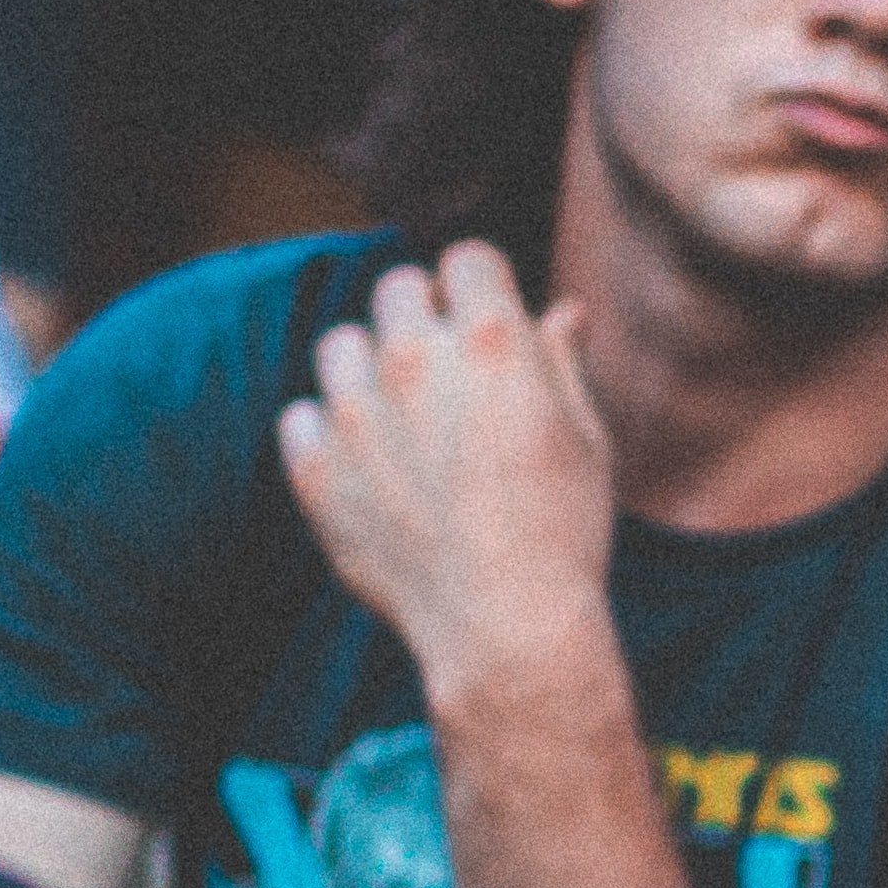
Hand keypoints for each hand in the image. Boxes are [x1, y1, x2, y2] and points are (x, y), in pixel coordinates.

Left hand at [274, 243, 619, 699]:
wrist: (506, 629)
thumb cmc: (563, 533)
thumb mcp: (584, 440)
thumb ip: (560, 365)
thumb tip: (560, 312)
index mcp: (492, 344)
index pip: (467, 258)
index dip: (481, 287)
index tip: (487, 321)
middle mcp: (415, 362)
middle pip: (397, 289)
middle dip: (422, 317)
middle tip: (448, 374)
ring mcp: (356, 414)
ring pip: (339, 344)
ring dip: (368, 367)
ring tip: (401, 419)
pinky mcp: (315, 467)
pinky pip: (302, 415)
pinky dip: (330, 431)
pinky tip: (370, 467)